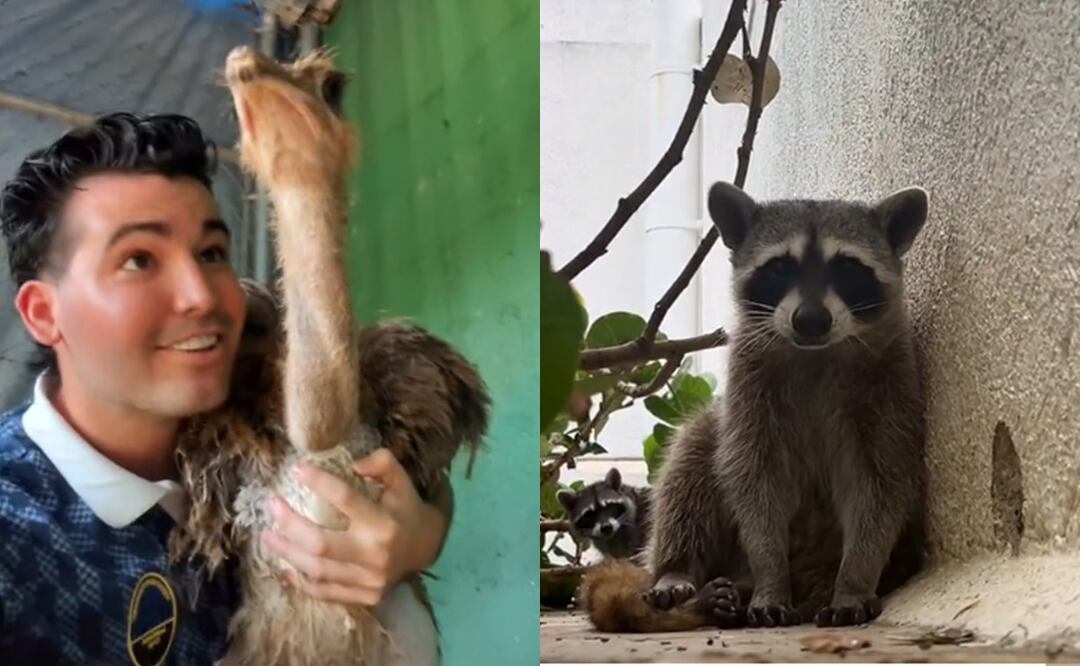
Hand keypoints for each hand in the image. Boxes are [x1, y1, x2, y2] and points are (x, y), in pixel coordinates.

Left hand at [260, 449, 449, 605]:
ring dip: (287, 553)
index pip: (346, 499)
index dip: (319, 483)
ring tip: (267, 535)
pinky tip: (283, 568)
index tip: (297, 470)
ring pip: (318, 570)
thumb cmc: (407, 509)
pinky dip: (300, 582)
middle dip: (291, 524)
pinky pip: (325, 592)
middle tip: (272, 506)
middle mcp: (375, 554)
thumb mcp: (401, 480)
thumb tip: (353, 463)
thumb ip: (382, 463)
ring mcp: (369, 580)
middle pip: (321, 543)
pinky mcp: (365, 597)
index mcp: (385, 523)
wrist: (427, 548)